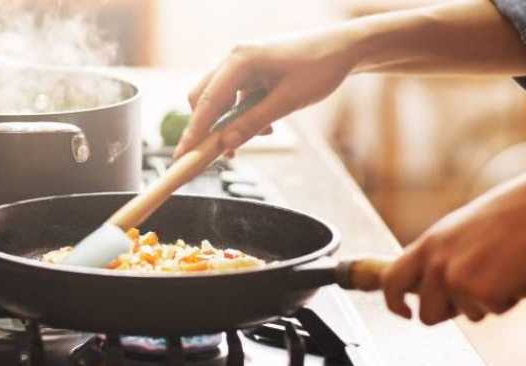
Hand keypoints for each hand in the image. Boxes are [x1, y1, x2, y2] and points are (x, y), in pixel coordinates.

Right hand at [174, 27, 360, 158]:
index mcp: (240, 60)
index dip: (193, 132)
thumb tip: (225, 144)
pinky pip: (235, 98)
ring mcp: (241, 64)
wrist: (343, 48)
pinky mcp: (250, 71)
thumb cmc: (320, 67)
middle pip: (204, 99)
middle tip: (223, 155)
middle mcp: (234, 58)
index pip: (207, 102)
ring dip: (231, 123)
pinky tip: (267, 124)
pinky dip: (242, 115)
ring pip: (219, 100)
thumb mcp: (288, 101)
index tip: (182, 157)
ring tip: (263, 135)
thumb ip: (253, 123)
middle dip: (210, 129)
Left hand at [381, 168, 525, 324]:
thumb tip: (427, 290)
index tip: (405, 313)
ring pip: (468, 316)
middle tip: (476, 292)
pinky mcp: (482, 294)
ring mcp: (457, 281)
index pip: (392, 281)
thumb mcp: (457, 232)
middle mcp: (435, 265)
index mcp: (426, 246)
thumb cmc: (505, 218)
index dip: (393, 303)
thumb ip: (439, 258)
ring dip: (488, 301)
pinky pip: (495, 311)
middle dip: (449, 314)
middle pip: (427, 315)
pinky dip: (511, 298)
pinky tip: (519, 272)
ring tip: (504, 267)